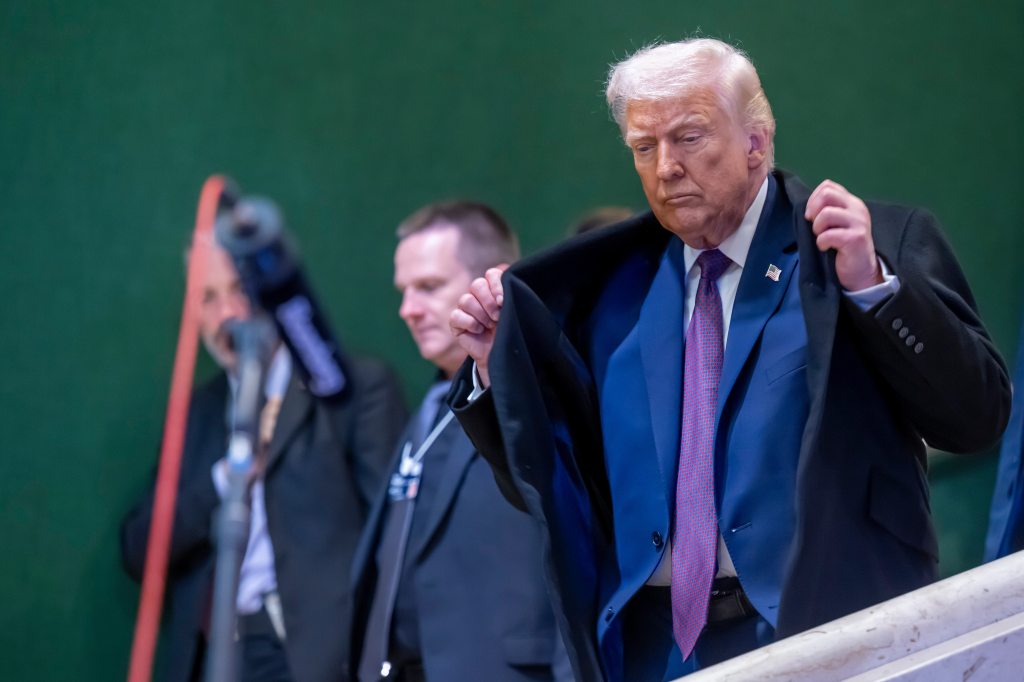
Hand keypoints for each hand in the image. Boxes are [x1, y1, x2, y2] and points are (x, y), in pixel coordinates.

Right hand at [449, 265, 507, 386]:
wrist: (501, 354)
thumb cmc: (510, 332)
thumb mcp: (515, 312)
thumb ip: (512, 296)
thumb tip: (509, 287)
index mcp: (494, 289)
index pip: (492, 274)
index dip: (496, 285)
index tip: (504, 301)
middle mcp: (479, 295)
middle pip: (477, 284)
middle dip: (489, 301)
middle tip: (498, 316)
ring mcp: (466, 308)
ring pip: (466, 299)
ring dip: (480, 314)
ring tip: (489, 326)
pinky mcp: (456, 321)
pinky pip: (456, 315)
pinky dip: (469, 323)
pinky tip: (478, 331)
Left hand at [805, 179, 882, 290]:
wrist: (860, 271)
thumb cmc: (843, 248)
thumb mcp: (836, 224)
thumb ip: (827, 210)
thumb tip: (808, 207)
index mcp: (851, 202)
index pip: (828, 185)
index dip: (813, 199)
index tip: (812, 216)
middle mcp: (857, 208)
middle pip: (826, 194)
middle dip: (813, 210)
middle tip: (815, 227)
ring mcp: (859, 222)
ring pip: (826, 213)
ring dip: (817, 228)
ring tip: (821, 238)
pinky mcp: (856, 238)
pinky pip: (828, 235)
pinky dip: (821, 243)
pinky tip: (826, 248)